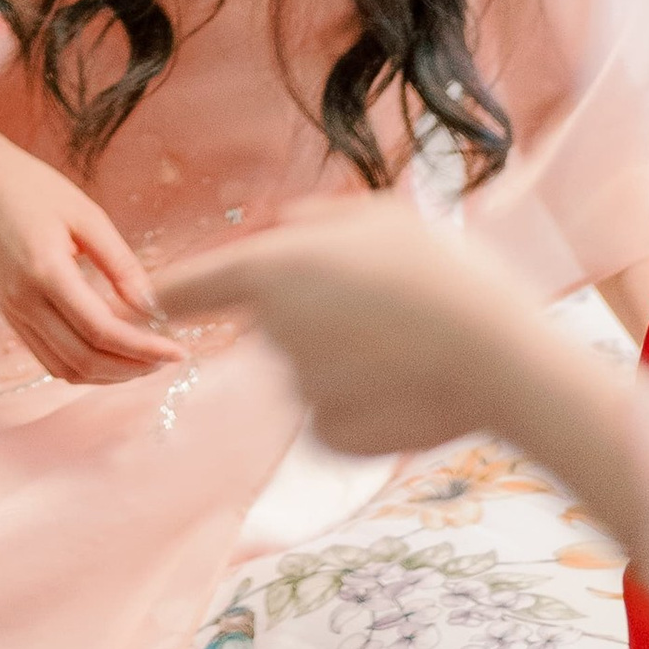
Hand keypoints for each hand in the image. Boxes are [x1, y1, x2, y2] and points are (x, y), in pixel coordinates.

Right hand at [0, 119, 181, 383]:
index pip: (101, 330)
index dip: (144, 348)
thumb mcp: (87, 214)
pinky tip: (109, 354)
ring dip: (109, 375)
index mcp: (44, 271)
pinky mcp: (10, 316)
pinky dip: (84, 368)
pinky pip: (50, 359)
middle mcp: (24, 301)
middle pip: (84, 360)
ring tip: (143, 360)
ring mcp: (13, 313)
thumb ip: (120, 264)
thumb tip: (152, 308)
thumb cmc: (35, 188)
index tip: (180, 350)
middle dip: (132, 368)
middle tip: (166, 357)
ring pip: (66, 369)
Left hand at [161, 199, 556, 458]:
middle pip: (271, 326)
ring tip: (408, 344)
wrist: (501, 358)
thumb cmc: (442, 272)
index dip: (167, 294)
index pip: (189, 286)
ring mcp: (299, 390)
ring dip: (344, 360)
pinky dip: (363, 403)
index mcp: (271, 270)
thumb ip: (313, 219)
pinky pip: (335, 414)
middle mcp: (272, 332)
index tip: (147, 303)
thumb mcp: (378, 214)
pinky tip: (407, 385)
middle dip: (309, 318)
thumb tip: (279, 227)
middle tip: (380, 306)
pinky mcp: (330, 434)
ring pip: (309, 370)